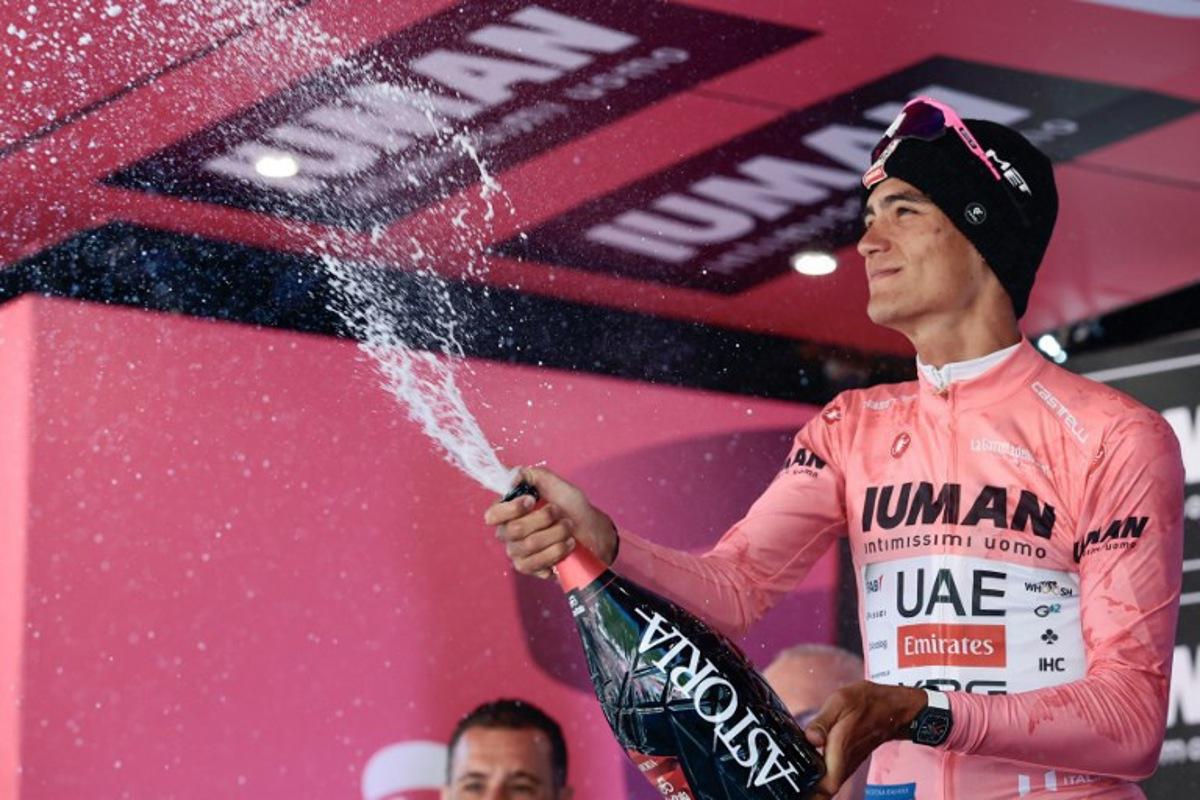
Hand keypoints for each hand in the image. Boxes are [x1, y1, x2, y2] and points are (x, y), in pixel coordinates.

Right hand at [483, 466, 617, 578]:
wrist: (590, 529)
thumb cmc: (569, 506)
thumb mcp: (552, 482)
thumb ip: (529, 475)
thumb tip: (512, 477)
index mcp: (508, 512)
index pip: (493, 514)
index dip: (511, 508)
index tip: (532, 500)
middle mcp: (507, 533)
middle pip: (515, 529)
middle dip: (544, 519)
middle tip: (560, 514)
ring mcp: (516, 553)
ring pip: (530, 545)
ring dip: (555, 534)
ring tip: (568, 529)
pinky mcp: (529, 568)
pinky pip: (537, 564)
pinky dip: (556, 552)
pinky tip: (566, 546)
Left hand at [803, 681, 925, 798]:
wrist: (890, 708)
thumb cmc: (864, 703)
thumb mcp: (840, 702)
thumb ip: (823, 722)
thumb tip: (811, 739)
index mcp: (841, 750)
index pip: (827, 786)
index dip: (810, 792)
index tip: (793, 787)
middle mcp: (845, 763)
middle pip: (825, 790)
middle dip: (807, 792)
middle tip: (788, 786)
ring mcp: (848, 764)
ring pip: (828, 785)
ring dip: (812, 786)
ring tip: (792, 780)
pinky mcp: (848, 761)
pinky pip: (831, 775)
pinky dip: (818, 777)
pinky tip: (804, 768)